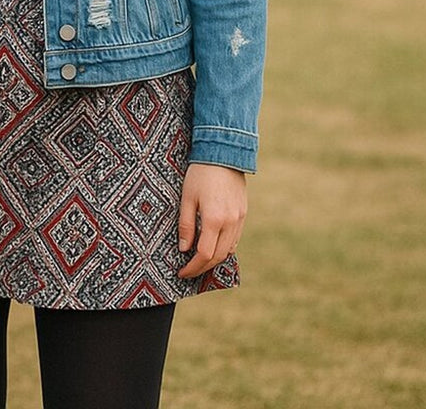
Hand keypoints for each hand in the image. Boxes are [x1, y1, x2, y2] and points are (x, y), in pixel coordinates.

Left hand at [177, 163, 246, 278]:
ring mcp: (239, 218)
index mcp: (214, 219)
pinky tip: (214, 246)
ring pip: (229, 249)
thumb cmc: (200, 173)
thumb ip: (185, 225)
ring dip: (214, 259)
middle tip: (189, 272)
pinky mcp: (243, 212)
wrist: (224, 153)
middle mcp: (230, 222)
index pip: (204, 254)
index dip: (192, 267)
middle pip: (218, 256)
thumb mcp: (187, 197)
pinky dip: (224, 247)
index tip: (182, 272)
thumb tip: (184, 249)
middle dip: (203, 268)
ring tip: (199, 262)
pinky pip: (235, 238)